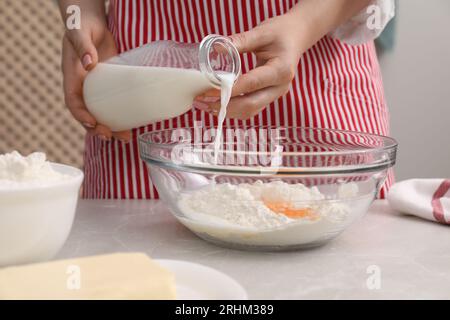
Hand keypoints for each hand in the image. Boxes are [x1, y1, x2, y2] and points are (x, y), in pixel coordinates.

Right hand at [62, 16, 130, 140]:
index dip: (80, 115)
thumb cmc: (82, 26)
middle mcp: (83, 88)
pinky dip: (122, 117)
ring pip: (102, 114)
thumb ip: (82, 46)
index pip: (73, 102)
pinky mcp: (110, 87)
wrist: (92, 24)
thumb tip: (89, 63)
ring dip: (112, 129)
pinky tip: (133, 125)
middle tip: (110, 137)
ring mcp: (97, 90)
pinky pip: (114, 106)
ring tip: (126, 139)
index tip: (92, 122)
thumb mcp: (79, 33)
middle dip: (97, 129)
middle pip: (88, 115)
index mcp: (72, 78)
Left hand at [194, 14, 303, 119]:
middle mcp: (280, 87)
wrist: (296, 38)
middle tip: (201, 101)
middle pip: (250, 105)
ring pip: (249, 111)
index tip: (207, 91)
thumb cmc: (281, 33)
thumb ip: (240, 41)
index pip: (251, 84)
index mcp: (281, 70)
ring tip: (204, 105)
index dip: (228, 90)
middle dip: (223, 106)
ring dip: (226, 111)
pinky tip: (216, 104)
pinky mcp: (268, 97)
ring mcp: (275, 95)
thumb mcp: (262, 32)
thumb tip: (216, 49)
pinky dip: (232, 109)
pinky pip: (250, 109)